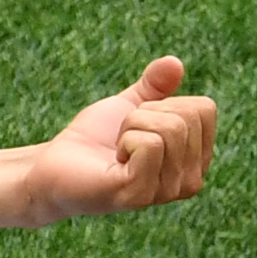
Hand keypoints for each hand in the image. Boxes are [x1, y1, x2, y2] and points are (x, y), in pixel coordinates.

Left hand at [23, 56, 217, 221]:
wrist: (53, 164)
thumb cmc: (94, 138)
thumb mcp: (130, 105)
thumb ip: (156, 86)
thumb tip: (175, 62)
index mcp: (196, 160)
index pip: (204, 109)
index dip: (164, 103)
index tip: (138, 123)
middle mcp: (189, 181)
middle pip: (186, 117)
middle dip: (144, 114)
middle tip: (122, 137)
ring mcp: (166, 192)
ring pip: (170, 129)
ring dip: (131, 127)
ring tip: (117, 150)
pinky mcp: (140, 194)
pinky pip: (149, 144)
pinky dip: (125, 139)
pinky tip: (114, 161)